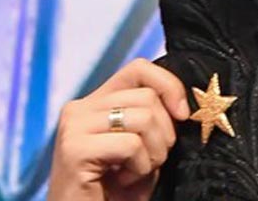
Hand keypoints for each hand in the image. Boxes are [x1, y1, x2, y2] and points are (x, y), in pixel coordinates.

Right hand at [46, 58, 189, 200]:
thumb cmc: (116, 192)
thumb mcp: (141, 149)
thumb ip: (153, 120)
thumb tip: (183, 105)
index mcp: (95, 103)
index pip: (139, 68)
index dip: (169, 85)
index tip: (183, 115)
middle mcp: (79, 108)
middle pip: (147, 96)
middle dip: (164, 133)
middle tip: (151, 161)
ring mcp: (74, 126)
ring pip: (143, 118)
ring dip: (154, 154)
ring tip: (137, 173)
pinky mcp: (74, 149)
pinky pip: (131, 145)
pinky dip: (140, 168)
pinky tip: (123, 180)